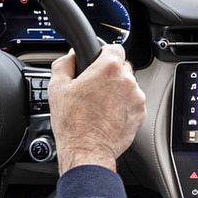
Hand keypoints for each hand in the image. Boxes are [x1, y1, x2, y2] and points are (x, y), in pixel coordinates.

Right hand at [48, 45, 145, 175]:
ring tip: (99, 105)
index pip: (114, 47)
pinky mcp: (140, 114)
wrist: (87, 150)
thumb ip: (65, 63)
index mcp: (108, 68)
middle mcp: (127, 80)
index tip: (97, 61)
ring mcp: (136, 98)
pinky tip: (108, 115)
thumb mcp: (57, 87)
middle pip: (121, 67)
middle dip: (109, 74)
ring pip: (128, 86)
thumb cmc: (73, 123)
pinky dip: (123, 106)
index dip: (103, 53)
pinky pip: (133, 103)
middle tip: (93, 88)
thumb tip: (71, 56)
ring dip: (117, 91)